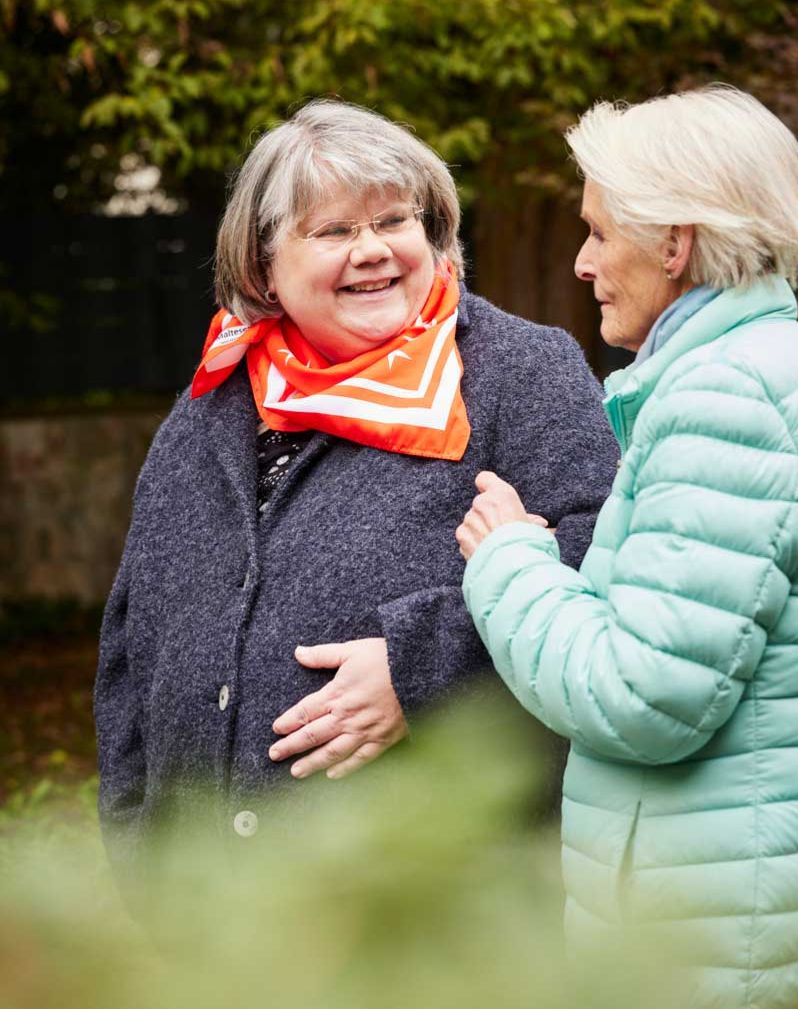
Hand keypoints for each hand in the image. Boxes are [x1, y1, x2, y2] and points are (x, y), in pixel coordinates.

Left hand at [269, 637, 408, 779]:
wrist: (420, 671)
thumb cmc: (386, 658)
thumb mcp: (352, 650)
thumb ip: (323, 655)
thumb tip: (298, 652)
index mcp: (337, 693)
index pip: (305, 712)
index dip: (288, 722)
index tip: (276, 729)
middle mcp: (347, 716)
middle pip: (313, 735)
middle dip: (291, 746)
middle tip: (274, 755)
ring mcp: (364, 731)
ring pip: (332, 752)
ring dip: (312, 763)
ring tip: (295, 772)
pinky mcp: (382, 740)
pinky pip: (360, 759)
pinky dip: (345, 769)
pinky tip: (332, 776)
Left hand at [456, 471, 551, 559]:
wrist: (513, 566)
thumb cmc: (528, 544)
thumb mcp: (537, 528)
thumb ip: (532, 521)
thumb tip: (538, 523)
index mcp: (501, 494)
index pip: (484, 479)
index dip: (487, 487)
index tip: (492, 498)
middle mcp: (482, 502)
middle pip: (480, 504)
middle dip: (488, 516)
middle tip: (502, 532)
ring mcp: (470, 518)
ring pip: (472, 521)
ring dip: (480, 530)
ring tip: (494, 545)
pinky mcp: (462, 535)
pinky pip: (465, 535)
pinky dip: (472, 542)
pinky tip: (485, 551)